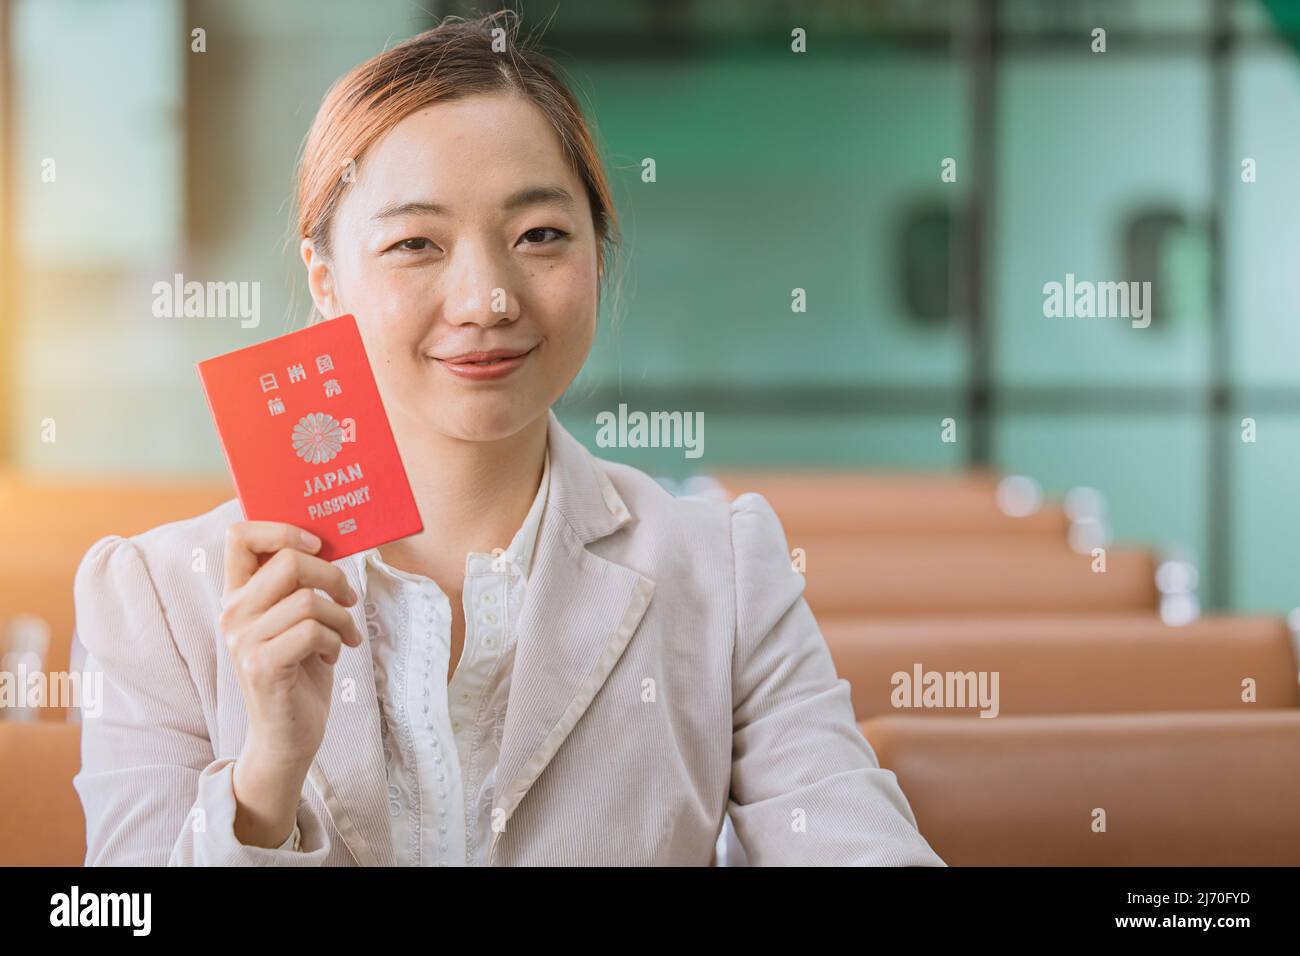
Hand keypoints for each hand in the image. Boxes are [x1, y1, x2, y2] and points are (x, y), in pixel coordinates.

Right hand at [219, 520, 361, 845]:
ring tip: (343, 636)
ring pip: (308, 599)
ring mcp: (244, 640)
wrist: (288, 734)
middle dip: (333, 576)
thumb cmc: (299, 670)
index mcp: (237, 595)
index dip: (282, 530)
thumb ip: (297, 584)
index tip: (317, 547)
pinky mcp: (262, 666)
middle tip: (347, 599)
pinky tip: (333, 657)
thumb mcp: (295, 619)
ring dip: (340, 617)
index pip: (240, 535)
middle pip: (288, 560)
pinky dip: (335, 640)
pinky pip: (312, 631)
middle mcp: (232, 613)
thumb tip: (328, 541)